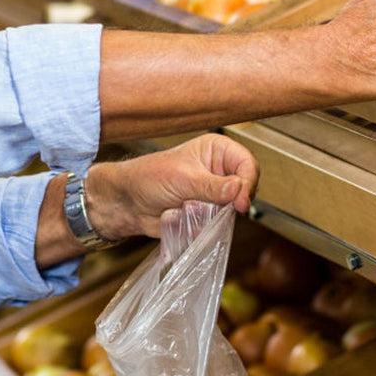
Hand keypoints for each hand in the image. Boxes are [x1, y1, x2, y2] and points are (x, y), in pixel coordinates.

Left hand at [84, 134, 258, 241]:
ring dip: (210, 214)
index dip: (247, 183)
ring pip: (231, 210)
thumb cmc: (149, 178)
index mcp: (217, 151)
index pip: (248, 164)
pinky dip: (200, 224)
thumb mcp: (182, 179)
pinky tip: (180, 215)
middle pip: (245, 189)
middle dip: (228, 202)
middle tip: (215, 210)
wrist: (127, 202)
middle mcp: (219, 170)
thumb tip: (238, 190)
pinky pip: (216, 224)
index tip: (239, 203)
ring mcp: (214, 193)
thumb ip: (212, 187)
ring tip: (185, 208)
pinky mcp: (207, 212)